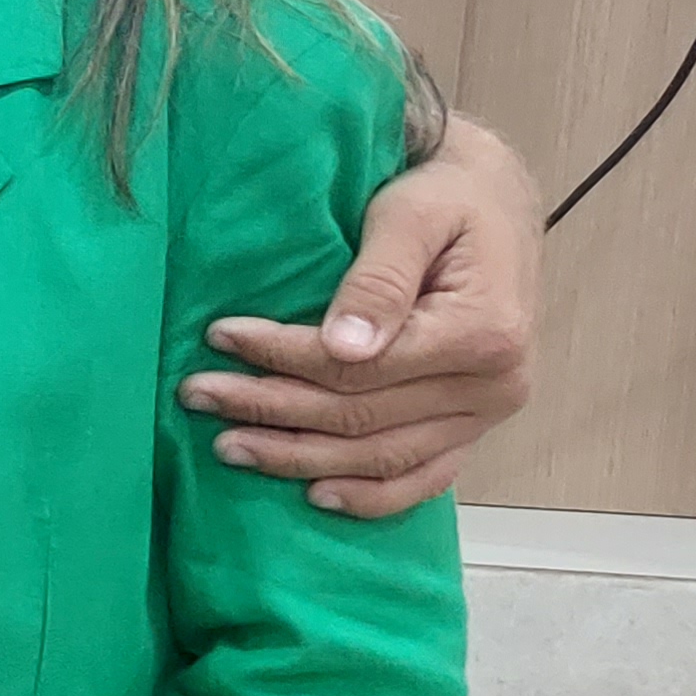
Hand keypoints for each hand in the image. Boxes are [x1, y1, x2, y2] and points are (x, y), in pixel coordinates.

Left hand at [181, 113, 539, 514]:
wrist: (497, 205)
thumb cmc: (449, 199)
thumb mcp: (412, 216)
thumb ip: (379, 280)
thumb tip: (343, 346)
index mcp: (484, 334)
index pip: (358, 367)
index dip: (282, 358)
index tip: (219, 336)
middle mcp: (495, 387)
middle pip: (361, 417)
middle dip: (270, 410)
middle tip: (198, 395)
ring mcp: (487, 415)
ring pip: (381, 456)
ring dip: (300, 459)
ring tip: (228, 447)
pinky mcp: (474, 427)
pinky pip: (422, 478)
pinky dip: (368, 496)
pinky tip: (313, 494)